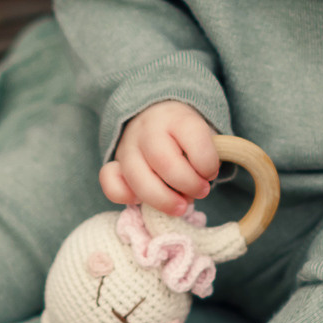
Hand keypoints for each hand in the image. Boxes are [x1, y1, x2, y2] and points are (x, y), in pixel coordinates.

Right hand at [100, 100, 219, 216]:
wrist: (155, 116)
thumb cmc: (185, 134)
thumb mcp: (203, 134)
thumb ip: (206, 155)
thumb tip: (203, 181)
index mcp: (176, 118)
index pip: (193, 136)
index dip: (207, 162)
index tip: (211, 173)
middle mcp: (148, 130)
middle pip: (164, 160)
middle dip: (187, 184)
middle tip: (201, 191)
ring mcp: (128, 147)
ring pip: (137, 177)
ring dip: (163, 199)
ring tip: (181, 207)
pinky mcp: (115, 164)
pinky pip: (111, 183)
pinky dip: (126, 197)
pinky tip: (145, 202)